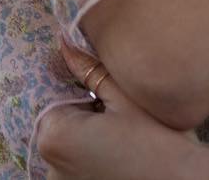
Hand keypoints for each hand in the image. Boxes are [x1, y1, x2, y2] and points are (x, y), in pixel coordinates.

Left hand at [39, 35, 204, 179]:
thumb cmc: (156, 138)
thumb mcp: (125, 95)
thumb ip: (90, 68)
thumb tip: (66, 41)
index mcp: (55, 137)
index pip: (54, 98)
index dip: (81, 88)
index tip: (106, 91)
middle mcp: (51, 168)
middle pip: (62, 123)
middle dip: (84, 112)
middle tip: (118, 112)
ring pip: (71, 146)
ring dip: (89, 135)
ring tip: (123, 134)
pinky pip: (80, 166)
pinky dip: (94, 156)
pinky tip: (120, 153)